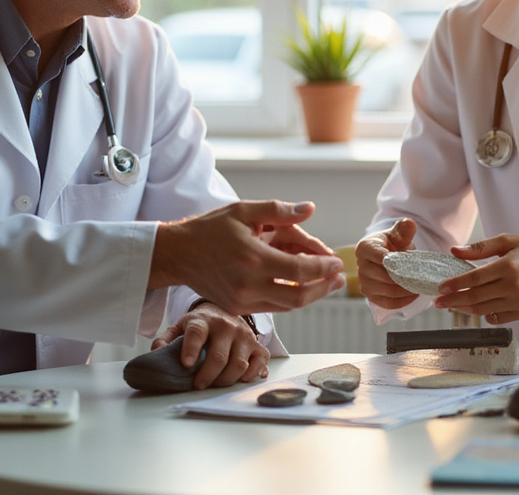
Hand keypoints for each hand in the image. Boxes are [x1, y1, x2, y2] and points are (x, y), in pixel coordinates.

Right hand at [150, 200, 344, 314]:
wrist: (179, 254)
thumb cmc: (210, 229)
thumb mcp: (243, 211)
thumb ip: (278, 210)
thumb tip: (309, 209)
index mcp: (252, 258)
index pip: (299, 270)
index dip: (323, 267)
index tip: (336, 262)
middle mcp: (248, 284)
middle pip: (299, 295)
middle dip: (324, 287)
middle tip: (339, 278)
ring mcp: (242, 301)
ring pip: (288, 305)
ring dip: (312, 295)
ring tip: (327, 284)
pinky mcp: (237, 309)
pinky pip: (274, 308)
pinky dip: (291, 299)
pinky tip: (302, 287)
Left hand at [153, 303, 268, 388]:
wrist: (225, 311)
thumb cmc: (201, 325)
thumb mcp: (180, 327)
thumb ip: (166, 339)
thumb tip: (156, 353)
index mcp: (203, 320)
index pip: (197, 332)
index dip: (191, 349)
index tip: (186, 364)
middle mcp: (226, 326)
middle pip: (219, 356)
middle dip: (207, 376)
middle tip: (198, 385)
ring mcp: (244, 336)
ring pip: (239, 364)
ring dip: (226, 380)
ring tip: (215, 384)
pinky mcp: (257, 344)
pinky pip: (259, 363)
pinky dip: (251, 375)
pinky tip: (240, 379)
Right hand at [355, 217, 419, 309]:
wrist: (386, 256)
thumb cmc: (391, 244)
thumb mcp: (397, 234)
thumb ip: (403, 229)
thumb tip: (409, 223)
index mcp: (364, 248)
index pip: (380, 257)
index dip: (397, 262)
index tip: (411, 263)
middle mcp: (361, 266)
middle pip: (385, 277)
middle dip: (405, 278)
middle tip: (421, 277)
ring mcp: (364, 283)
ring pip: (388, 291)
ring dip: (406, 290)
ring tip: (420, 285)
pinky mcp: (371, 296)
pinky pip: (388, 303)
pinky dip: (403, 301)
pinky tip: (413, 295)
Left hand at [433, 233, 518, 323]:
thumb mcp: (510, 241)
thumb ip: (481, 247)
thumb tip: (455, 251)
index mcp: (508, 265)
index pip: (474, 278)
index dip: (455, 284)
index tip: (440, 288)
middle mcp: (513, 286)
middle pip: (475, 297)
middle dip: (453, 300)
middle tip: (438, 301)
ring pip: (484, 310)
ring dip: (465, 310)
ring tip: (452, 306)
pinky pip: (499, 318)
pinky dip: (485, 315)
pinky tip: (477, 310)